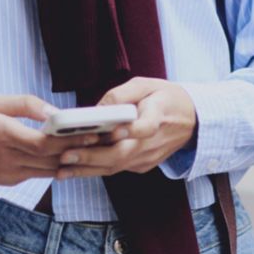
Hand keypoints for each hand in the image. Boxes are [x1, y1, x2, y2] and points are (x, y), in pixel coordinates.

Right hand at [0, 94, 102, 186]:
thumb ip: (24, 105)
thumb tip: (55, 112)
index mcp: (1, 134)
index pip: (44, 143)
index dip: (71, 140)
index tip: (94, 131)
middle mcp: (7, 158)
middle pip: (53, 159)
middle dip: (83, 149)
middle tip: (109, 138)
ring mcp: (9, 173)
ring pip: (51, 170)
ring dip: (76, 160)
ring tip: (100, 147)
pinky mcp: (10, 181)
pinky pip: (40, 173)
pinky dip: (59, 165)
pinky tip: (76, 155)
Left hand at [54, 77, 197, 179]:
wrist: (191, 121)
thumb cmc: (165, 98)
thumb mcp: (146, 85)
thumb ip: (122, 94)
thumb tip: (97, 108)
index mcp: (159, 117)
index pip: (146, 128)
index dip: (129, 131)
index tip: (112, 131)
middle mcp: (153, 143)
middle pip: (122, 154)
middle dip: (92, 156)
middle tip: (66, 156)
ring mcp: (147, 158)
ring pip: (115, 166)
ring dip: (87, 169)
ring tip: (62, 169)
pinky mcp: (141, 165)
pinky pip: (116, 168)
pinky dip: (95, 169)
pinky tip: (74, 169)